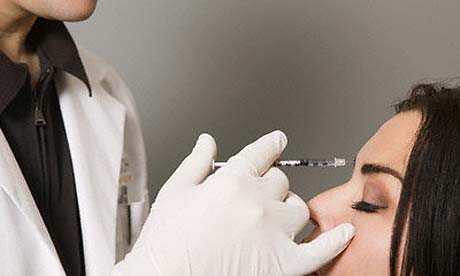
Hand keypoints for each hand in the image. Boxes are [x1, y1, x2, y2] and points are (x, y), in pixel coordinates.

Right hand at [112, 131, 353, 275]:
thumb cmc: (166, 243)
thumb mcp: (174, 192)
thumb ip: (196, 163)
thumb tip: (207, 141)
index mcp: (231, 182)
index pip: (260, 153)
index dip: (270, 145)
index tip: (276, 141)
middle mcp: (256, 203)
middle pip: (281, 180)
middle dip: (270, 183)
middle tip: (258, 194)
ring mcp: (273, 234)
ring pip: (299, 209)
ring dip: (290, 209)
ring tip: (276, 217)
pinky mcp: (284, 264)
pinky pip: (320, 250)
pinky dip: (336, 241)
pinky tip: (344, 233)